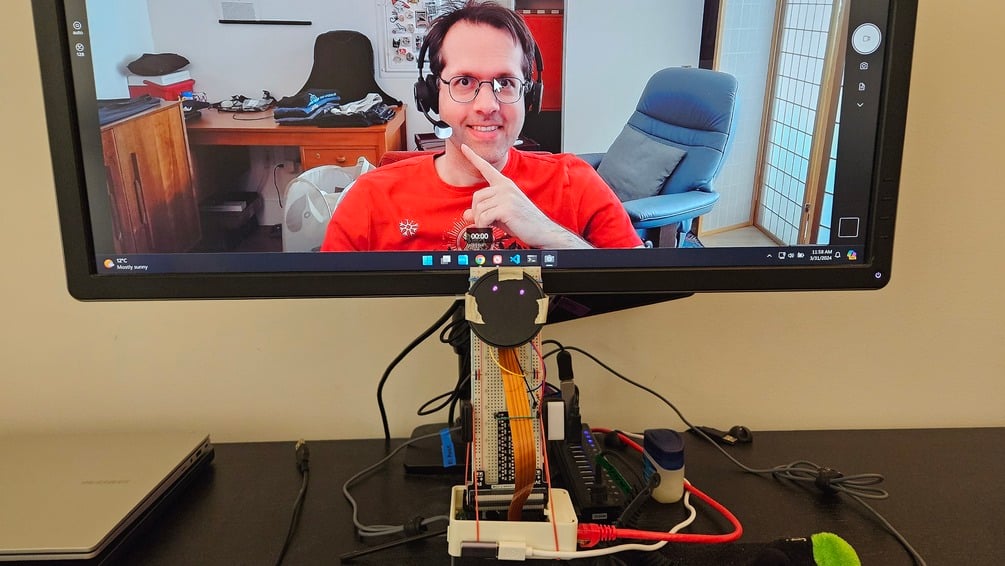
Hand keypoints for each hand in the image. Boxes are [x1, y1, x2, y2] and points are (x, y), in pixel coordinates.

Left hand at [460, 144, 590, 248]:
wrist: (541, 230)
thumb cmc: (524, 222)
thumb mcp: (500, 215)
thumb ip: (484, 212)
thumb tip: (467, 215)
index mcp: (505, 184)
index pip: (486, 168)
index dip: (473, 157)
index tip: (464, 147)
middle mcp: (505, 187)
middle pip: (476, 196)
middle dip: (477, 213)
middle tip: (485, 222)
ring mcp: (506, 196)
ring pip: (479, 208)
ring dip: (480, 221)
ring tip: (491, 226)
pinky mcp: (506, 208)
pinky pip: (483, 217)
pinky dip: (483, 226)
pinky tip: (491, 228)